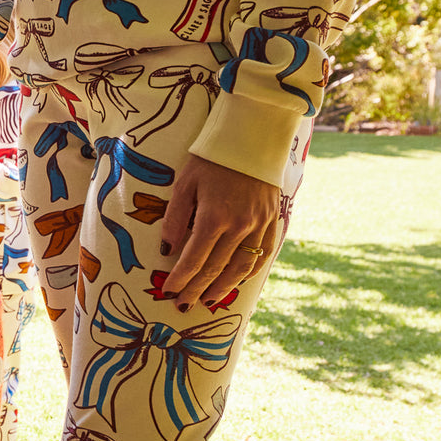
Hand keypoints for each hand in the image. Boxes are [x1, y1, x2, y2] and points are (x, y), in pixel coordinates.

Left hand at [159, 156, 279, 311]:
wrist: (253, 136)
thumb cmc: (212, 158)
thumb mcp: (184, 184)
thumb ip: (174, 219)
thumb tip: (167, 250)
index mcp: (214, 217)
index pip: (194, 260)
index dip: (180, 279)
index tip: (168, 292)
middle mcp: (239, 226)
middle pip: (215, 269)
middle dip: (196, 290)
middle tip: (182, 305)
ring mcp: (259, 224)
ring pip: (241, 268)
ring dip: (223, 288)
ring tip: (207, 300)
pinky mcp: (273, 220)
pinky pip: (263, 254)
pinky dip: (249, 272)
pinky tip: (235, 281)